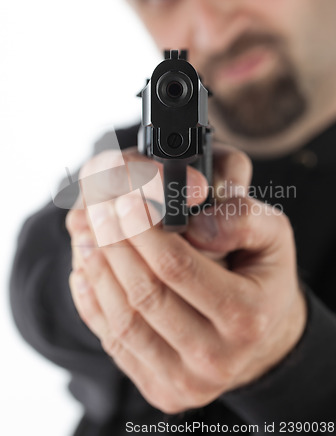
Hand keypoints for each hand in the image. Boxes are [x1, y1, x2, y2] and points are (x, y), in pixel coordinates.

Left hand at [66, 146, 306, 413]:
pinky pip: (115, 344)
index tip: (123, 200)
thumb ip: (242, 218)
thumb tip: (195, 222)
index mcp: (247, 316)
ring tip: (87, 235)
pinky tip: (85, 271)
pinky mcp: (161, 390)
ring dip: (97, 272)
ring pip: (124, 322)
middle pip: (145, 294)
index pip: (177, 266)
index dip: (142, 230)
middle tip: (98, 210)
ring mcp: (186, 381)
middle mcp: (217, 358)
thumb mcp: (272, 236)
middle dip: (115, 245)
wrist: (260, 336)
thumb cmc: (261, 276)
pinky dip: (93, 305)